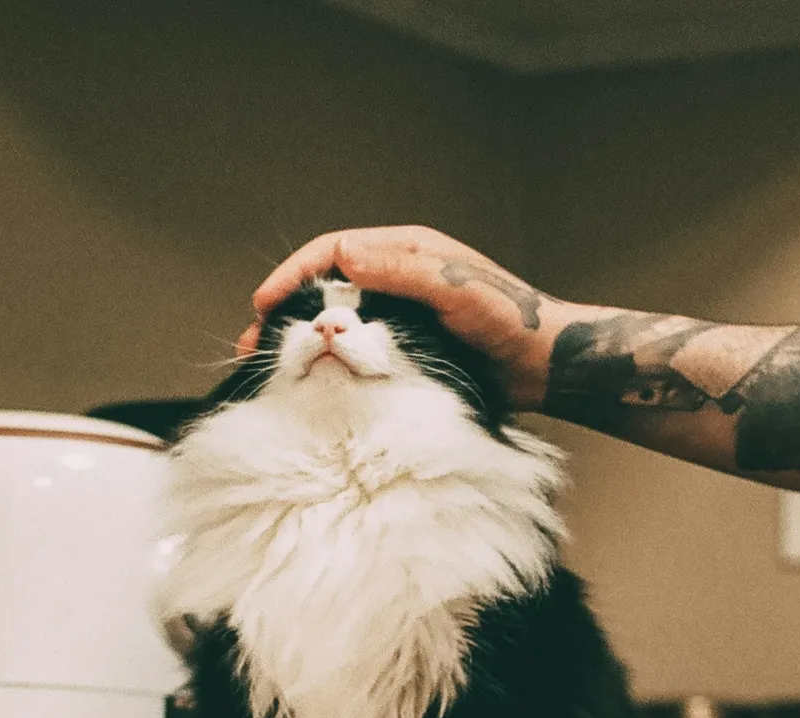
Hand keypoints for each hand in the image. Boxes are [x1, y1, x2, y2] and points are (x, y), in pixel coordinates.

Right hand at [245, 226, 584, 407]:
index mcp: (406, 252)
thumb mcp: (455, 288)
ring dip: (304, 343)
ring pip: (339, 324)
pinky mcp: (406, 350)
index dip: (295, 274)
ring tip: (271, 367)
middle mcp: (397, 279)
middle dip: (288, 312)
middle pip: (327, 288)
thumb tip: (346, 255)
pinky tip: (312, 385)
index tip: (266, 301)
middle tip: (255, 342)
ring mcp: (400, 316)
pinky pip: (359, 353)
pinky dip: (332, 366)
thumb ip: (403, 271)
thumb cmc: (510, 318)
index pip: (334, 252)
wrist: (544, 365)